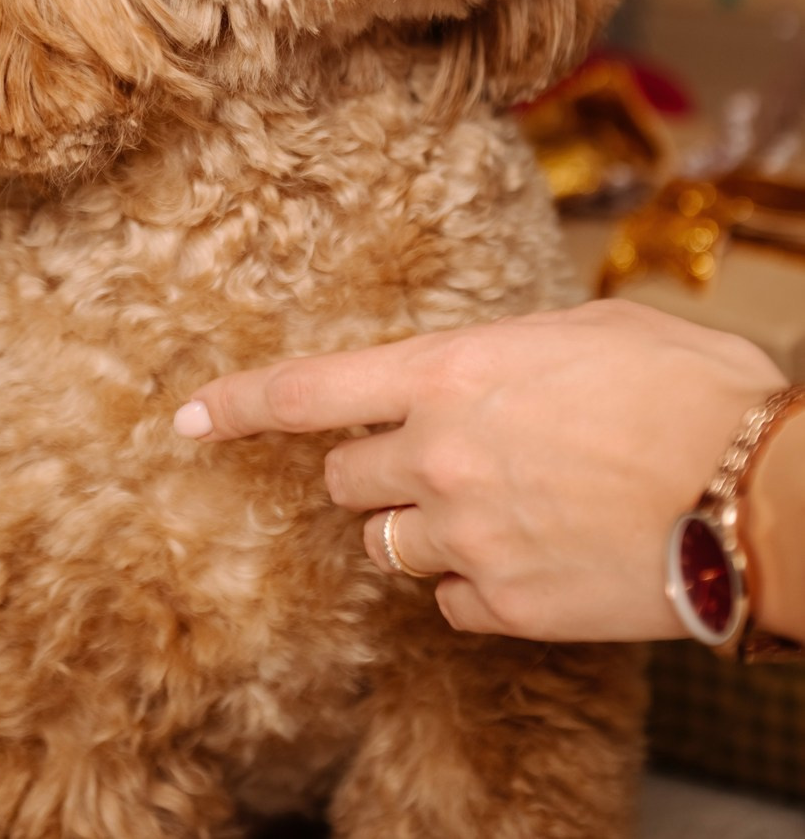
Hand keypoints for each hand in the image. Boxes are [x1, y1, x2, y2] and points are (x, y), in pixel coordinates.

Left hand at [174, 300, 786, 642]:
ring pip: (387, 546)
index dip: (237, 405)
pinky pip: (445, 603)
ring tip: (500, 509)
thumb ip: (508, 350)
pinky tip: (528, 558)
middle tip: (442, 459)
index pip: (309, 390)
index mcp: (451, 374)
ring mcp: (468, 539)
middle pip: (344, 480)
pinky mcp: (506, 608)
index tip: (187, 419)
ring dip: (421, 527)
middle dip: (374, 470)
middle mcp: (440, 458)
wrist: (763, 497)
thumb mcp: (593, 327)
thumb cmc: (691, 391)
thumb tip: (487, 367)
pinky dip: (469, 584)